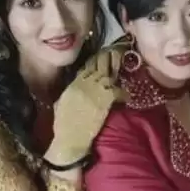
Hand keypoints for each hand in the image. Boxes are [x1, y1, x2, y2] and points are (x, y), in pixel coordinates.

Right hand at [44, 51, 126, 165]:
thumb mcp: (62, 104)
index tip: (103, 55)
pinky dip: (123, 93)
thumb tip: (73, 88)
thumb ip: (69, 93)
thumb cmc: (64, 126)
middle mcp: (84, 85)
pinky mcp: (104, 101)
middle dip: (108, 58)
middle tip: (117, 52)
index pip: (86, 68)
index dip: (96, 61)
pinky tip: (128, 95)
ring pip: (108, 74)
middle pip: (98, 66)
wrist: (70, 139)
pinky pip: (117, 91)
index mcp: (73, 85)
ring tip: (124, 63)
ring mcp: (95, 91)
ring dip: (116, 69)